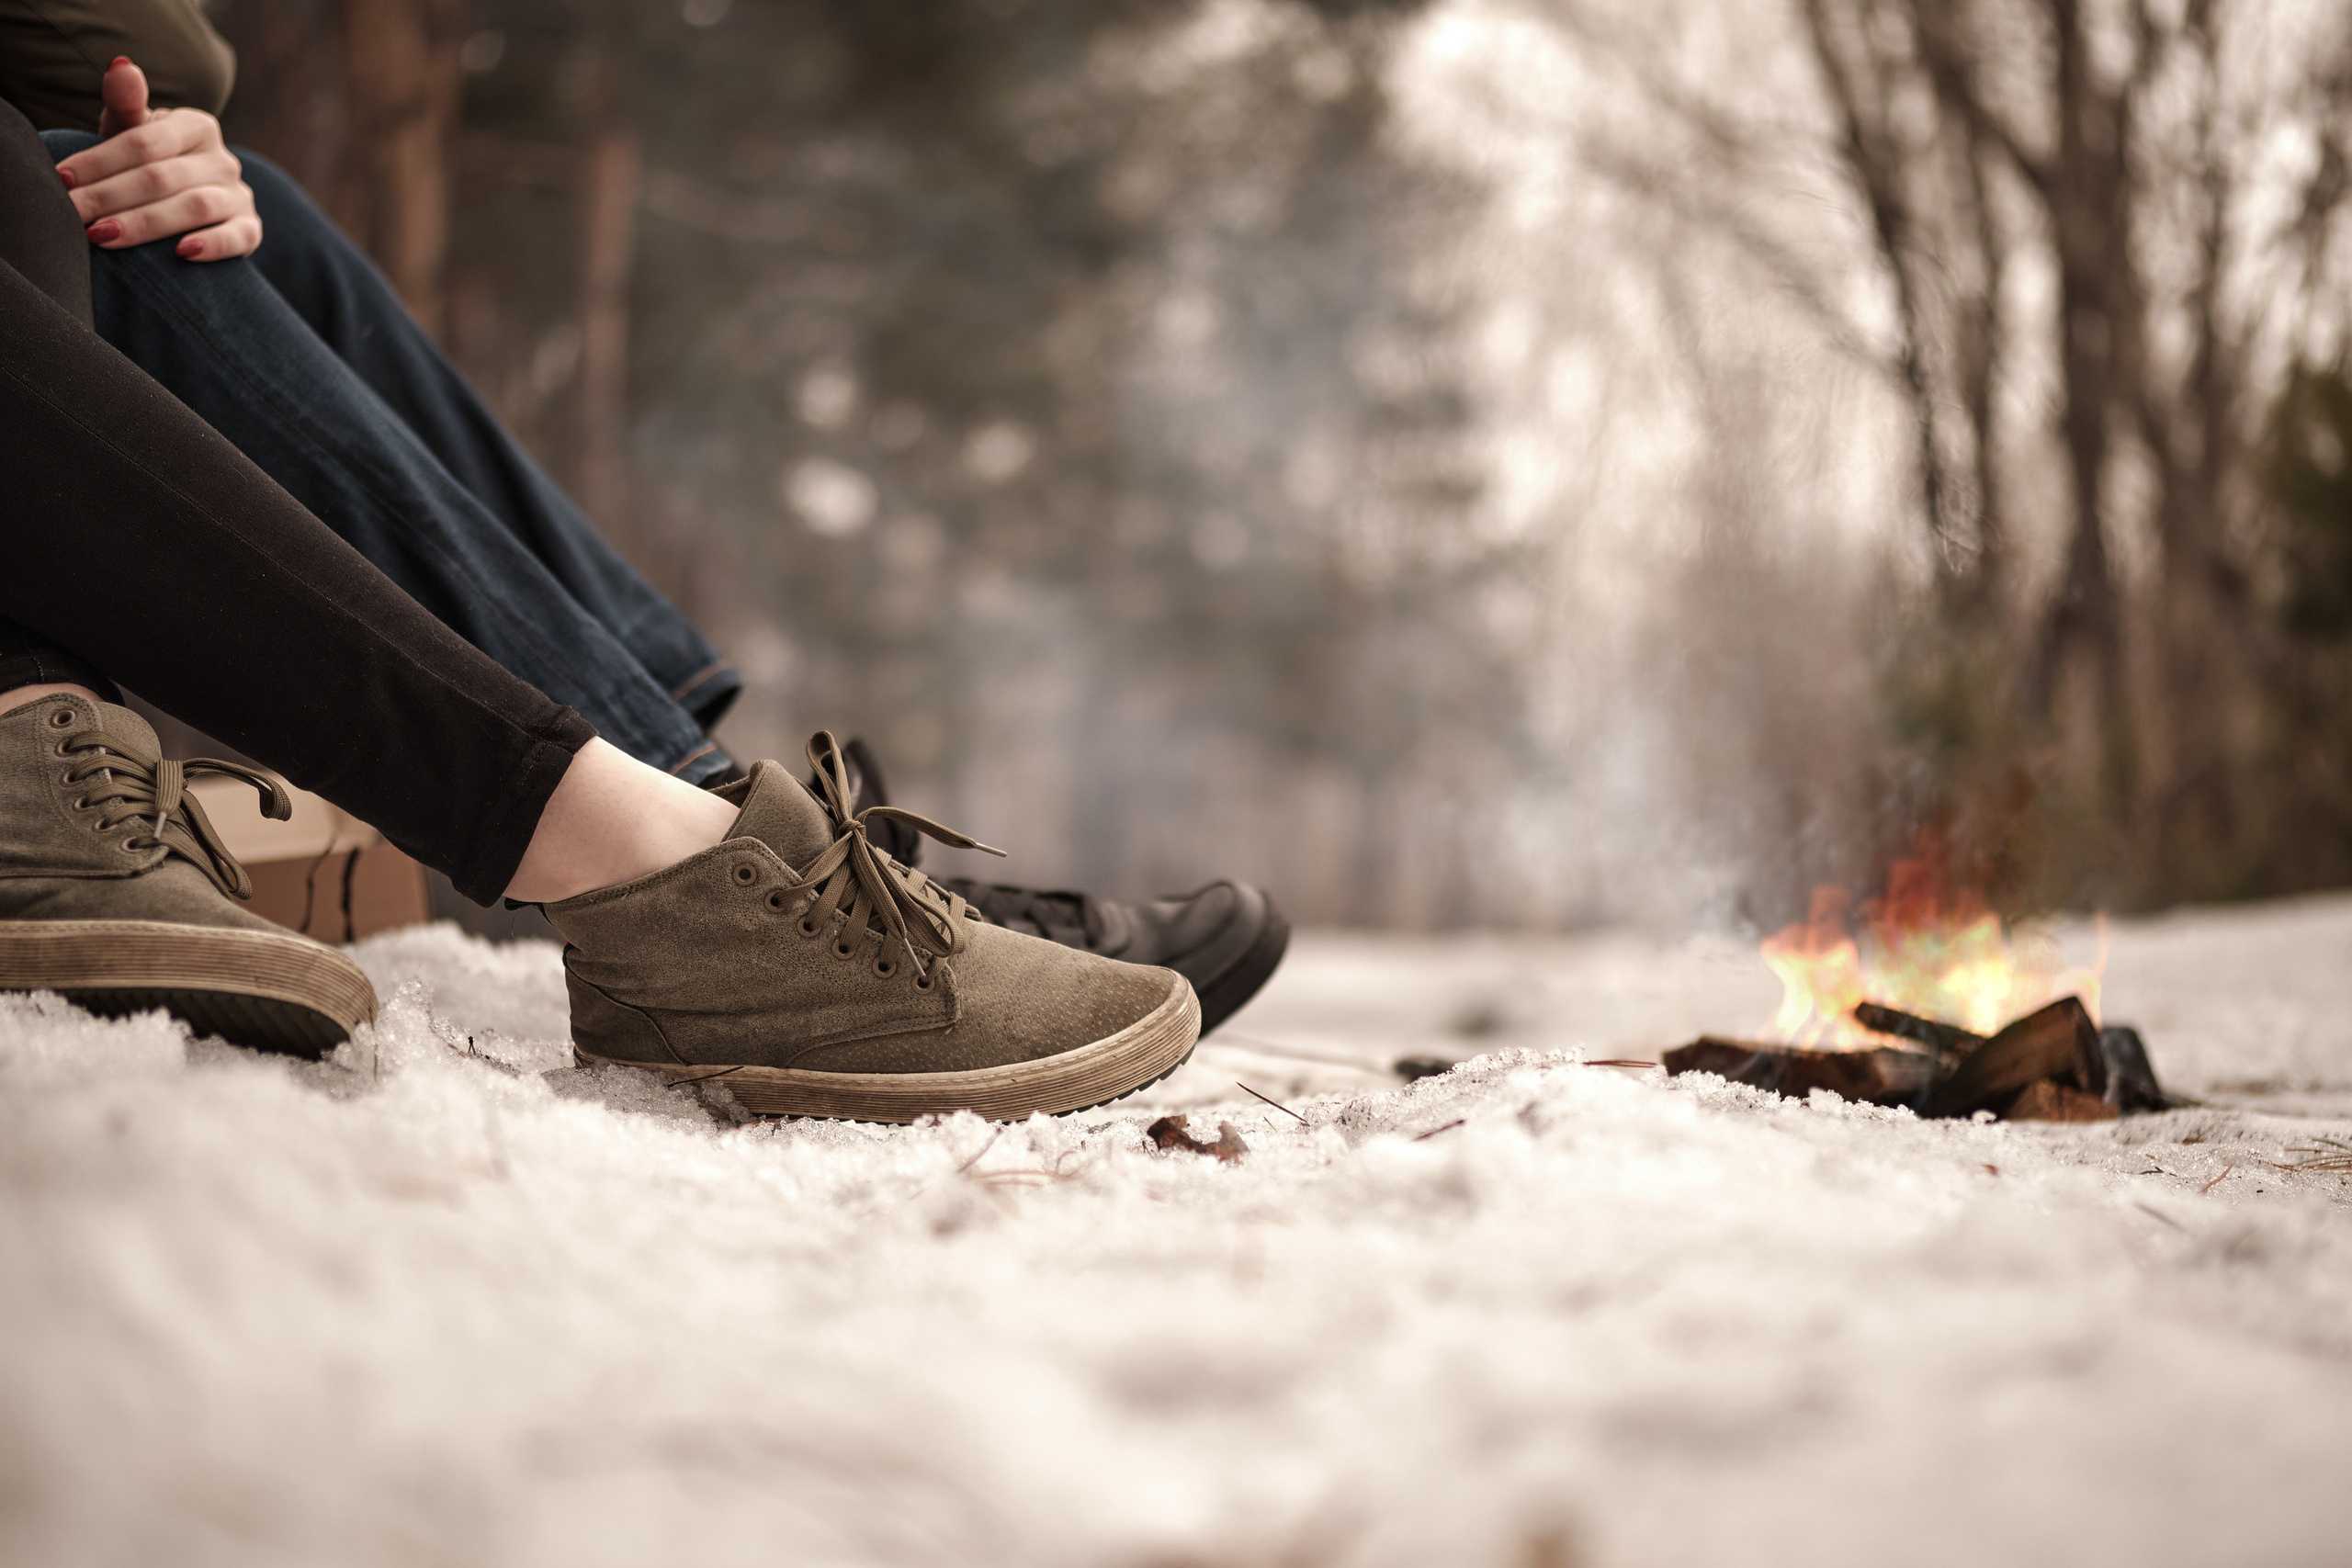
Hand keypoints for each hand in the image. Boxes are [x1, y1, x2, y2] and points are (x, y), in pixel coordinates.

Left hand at [54, 57, 261, 260]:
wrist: (186, 199)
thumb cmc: (148, 163)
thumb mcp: (131, 131)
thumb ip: (124, 102)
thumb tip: (121, 64)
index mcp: (196, 126)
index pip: (144, 143)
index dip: (99, 161)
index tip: (61, 179)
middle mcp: (223, 159)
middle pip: (162, 177)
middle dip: (109, 197)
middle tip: (72, 214)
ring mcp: (239, 194)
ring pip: (193, 207)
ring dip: (144, 223)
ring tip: (102, 235)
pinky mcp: (250, 229)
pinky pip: (236, 236)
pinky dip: (212, 245)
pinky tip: (182, 253)